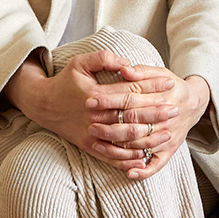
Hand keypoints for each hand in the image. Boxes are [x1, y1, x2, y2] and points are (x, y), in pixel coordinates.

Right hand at [4, 51, 209, 176]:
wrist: (43, 105)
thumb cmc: (65, 81)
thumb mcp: (80, 63)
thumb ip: (103, 58)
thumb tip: (127, 63)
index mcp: (95, 95)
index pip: (129, 91)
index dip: (151, 87)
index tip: (169, 84)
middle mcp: (95, 117)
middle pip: (131, 116)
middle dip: (155, 114)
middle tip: (176, 110)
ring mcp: (92, 134)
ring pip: (124, 140)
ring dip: (148, 138)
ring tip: (167, 134)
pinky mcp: (90, 146)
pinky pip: (111, 156)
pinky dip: (128, 159)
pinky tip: (144, 157)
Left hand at [86, 60, 211, 176]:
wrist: (194, 102)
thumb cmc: (172, 87)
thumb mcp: (160, 72)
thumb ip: (142, 71)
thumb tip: (124, 69)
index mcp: (162, 96)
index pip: (130, 98)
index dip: (109, 99)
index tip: (90, 100)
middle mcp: (166, 118)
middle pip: (133, 123)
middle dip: (108, 124)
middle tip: (89, 124)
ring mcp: (167, 136)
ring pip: (140, 145)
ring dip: (117, 146)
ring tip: (96, 143)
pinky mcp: (170, 150)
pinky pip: (156, 165)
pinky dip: (143, 171)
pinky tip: (128, 173)